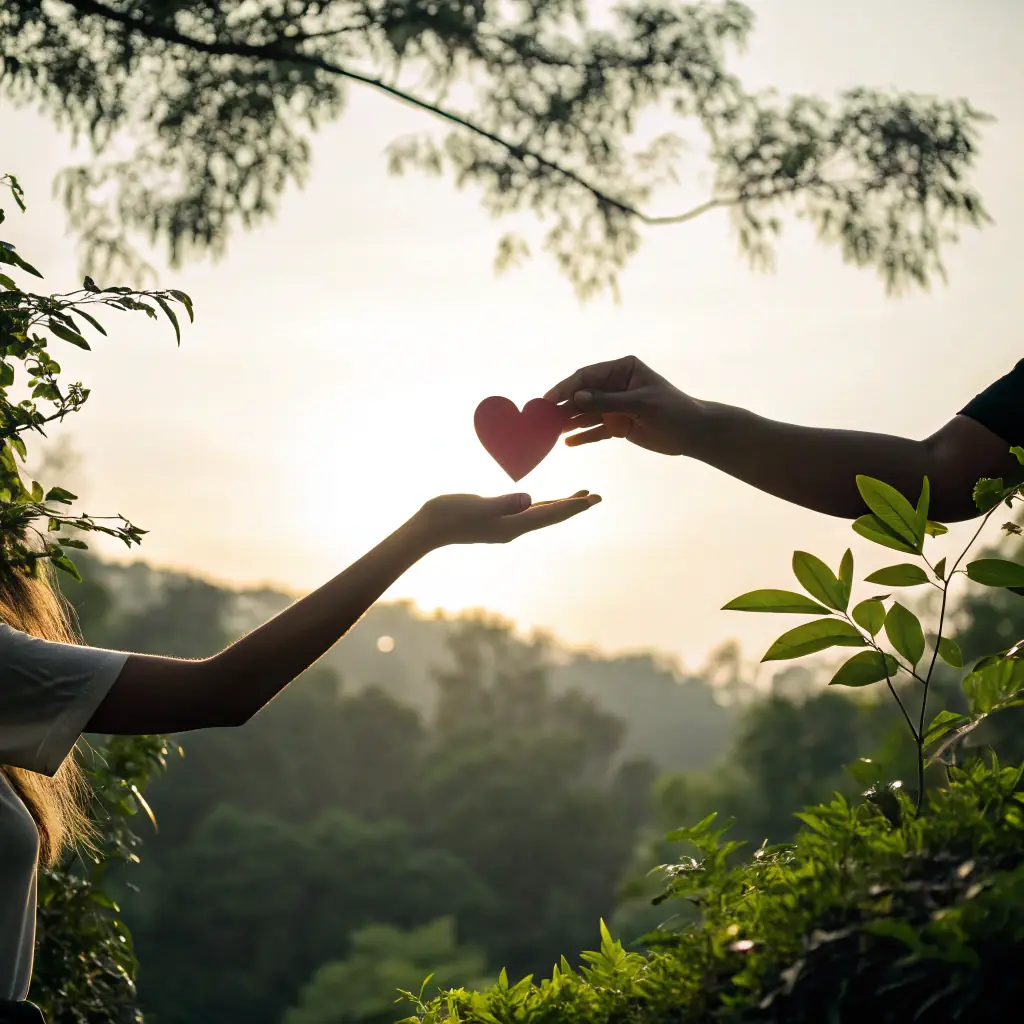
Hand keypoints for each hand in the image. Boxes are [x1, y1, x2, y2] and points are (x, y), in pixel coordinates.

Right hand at [411, 490, 600, 546]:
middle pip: (551, 516)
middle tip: (596, 497)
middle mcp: (513, 528)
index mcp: (512, 525)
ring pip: (542, 514)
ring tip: (580, 497)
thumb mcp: (476, 505)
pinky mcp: (497, 520)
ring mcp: (505, 525)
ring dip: (561, 505)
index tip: (592, 499)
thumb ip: (502, 503)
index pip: (549, 515)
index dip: (571, 506)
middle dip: (574, 506)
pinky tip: (546, 501)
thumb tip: (528, 498)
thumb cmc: (448, 515)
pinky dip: (543, 504)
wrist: (427, 530)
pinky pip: (528, 512)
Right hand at [545, 355, 696, 455]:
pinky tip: (568, 443)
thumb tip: (576, 398)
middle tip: (543, 419)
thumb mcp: (641, 403)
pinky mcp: (617, 425)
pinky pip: (596, 430)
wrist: (693, 433)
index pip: (588, 376)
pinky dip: (583, 436)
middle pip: (583, 395)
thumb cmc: (673, 410)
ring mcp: (615, 406)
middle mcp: (615, 385)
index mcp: (622, 369)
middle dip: (564, 407)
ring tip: (550, 433)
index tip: (548, 399)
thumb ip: (608, 401)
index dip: (566, 387)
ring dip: (570, 422)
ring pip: (586, 413)